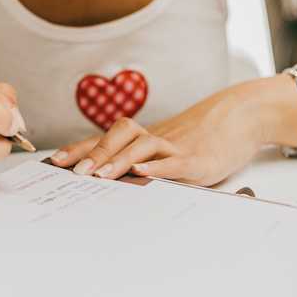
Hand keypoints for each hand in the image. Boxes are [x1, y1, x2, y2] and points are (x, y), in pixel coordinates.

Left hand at [51, 82, 269, 185]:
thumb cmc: (198, 138)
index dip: (79, 149)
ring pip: (143, 145)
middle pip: (119, 136)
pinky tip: (143, 174)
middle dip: (94, 154)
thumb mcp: (166, 151)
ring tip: (101, 176)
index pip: (104, 140)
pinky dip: (158, 168)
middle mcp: (154, 137)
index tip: (56, 162)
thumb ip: (141, 162)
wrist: (241, 116)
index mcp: (142, 138)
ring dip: (119, 160)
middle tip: (75, 172)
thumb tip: (106, 181)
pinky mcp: (198, 159)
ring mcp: (175, 146)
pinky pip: (175, 161)